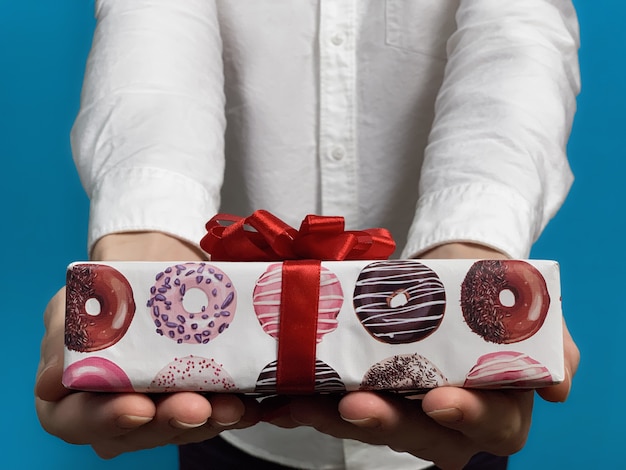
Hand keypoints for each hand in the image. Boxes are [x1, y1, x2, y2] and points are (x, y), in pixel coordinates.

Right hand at [34, 232, 260, 457]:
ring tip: (232, 406)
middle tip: (198, 407)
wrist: (148, 279)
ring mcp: (157, 413)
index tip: (138, 407)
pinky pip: (213, 413)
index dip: (108, 419)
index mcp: (70, 400)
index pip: (80, 421)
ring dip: (209, 419)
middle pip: (139, 432)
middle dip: (171, 421)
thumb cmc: (102, 298)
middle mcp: (113, 417)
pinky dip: (233, 409)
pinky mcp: (194, 402)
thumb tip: (52, 382)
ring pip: (182, 427)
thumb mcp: (72, 309)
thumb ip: (63, 342)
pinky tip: (251, 403)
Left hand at [261, 243, 578, 468]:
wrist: (456, 275)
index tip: (439, 399)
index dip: (465, 417)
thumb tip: (558, 387)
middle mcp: (447, 419)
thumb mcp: (531, 313)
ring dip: (333, 416)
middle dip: (385, 422)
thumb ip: (550, 348)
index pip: (488, 425)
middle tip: (354, 404)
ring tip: (301, 399)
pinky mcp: (369, 391)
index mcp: (496, 406)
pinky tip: (282, 397)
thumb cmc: (494, 296)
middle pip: (419, 434)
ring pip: (372, 424)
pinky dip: (310, 403)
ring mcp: (404, 408)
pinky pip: (339, 406)